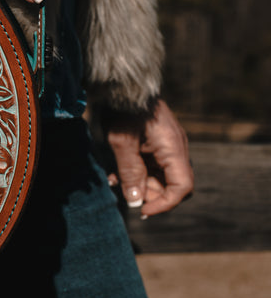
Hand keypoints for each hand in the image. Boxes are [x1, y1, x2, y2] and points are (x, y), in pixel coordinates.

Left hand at [105, 99, 192, 216]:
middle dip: (148, 194)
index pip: (182, 187)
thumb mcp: (122, 143)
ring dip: (138, 184)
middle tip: (123, 193)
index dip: (165, 204)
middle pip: (170, 184)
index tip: (143, 210)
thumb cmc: (123, 110)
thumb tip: (136, 201)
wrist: (121, 86)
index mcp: (173, 149)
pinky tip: (115, 175)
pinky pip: (149, 166)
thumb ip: (130, 172)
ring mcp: (165, 147)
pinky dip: (135, 174)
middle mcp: (174, 149)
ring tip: (115, 181)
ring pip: (158, 177)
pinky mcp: (154, 144)